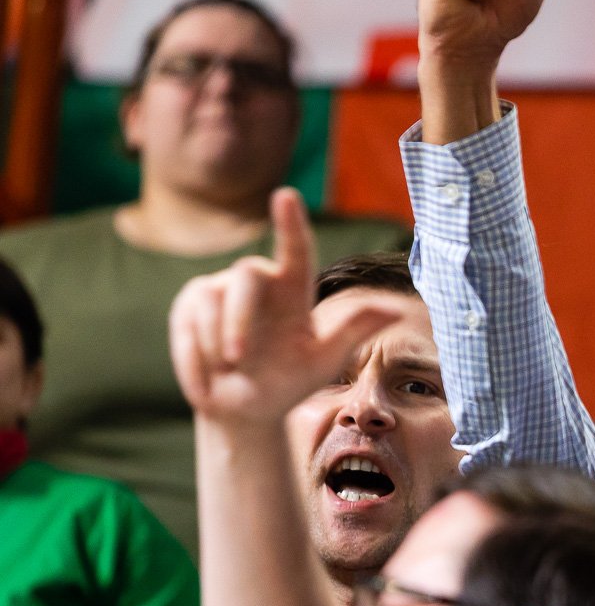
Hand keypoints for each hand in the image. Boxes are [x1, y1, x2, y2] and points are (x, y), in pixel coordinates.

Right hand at [170, 190, 400, 425]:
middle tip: (236, 358)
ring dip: (215, 342)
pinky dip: (194, 354)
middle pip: (246, 276)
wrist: (245, 409)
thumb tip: (396, 310)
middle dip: (238, 319)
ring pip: (210, 300)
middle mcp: (258, 282)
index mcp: (294, 290)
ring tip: (228, 371)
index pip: (296, 250)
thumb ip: (354, 331)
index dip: (291, 224)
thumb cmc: (289, 382)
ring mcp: (220, 289)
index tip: (287, 195)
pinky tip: (206, 379)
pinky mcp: (188, 304)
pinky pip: (186, 320)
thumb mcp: (324, 361)